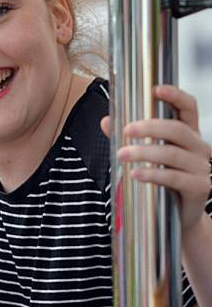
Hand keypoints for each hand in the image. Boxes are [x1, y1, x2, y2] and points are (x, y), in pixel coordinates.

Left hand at [101, 86, 210, 231]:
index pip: (188, 108)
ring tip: (121, 155)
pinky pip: (174, 177)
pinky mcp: (199, 188)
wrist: (179, 216)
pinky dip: (152, 174)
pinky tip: (135, 174)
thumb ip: (127, 137)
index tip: (156, 89)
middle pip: (177, 129)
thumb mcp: (146, 154)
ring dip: (144, 153)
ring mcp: (201, 168)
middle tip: (125, 131)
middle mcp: (199, 147)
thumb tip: (105, 121)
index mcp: (188, 133)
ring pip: (172, 154)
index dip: (175, 96)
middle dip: (149, 127)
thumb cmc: (162, 179)